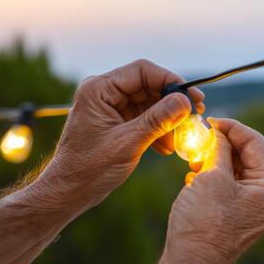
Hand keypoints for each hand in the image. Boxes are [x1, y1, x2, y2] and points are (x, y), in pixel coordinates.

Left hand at [29, 59, 204, 214]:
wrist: (69, 192)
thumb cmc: (89, 168)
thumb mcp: (128, 142)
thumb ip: (158, 120)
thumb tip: (185, 101)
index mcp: (99, 89)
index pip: (142, 71)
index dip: (171, 81)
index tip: (193, 97)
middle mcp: (103, 93)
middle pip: (148, 85)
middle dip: (171, 103)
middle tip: (194, 116)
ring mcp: (109, 107)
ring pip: (148, 103)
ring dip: (166, 120)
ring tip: (178, 139)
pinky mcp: (114, 122)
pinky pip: (142, 117)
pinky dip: (156, 129)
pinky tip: (166, 147)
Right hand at [163, 118, 263, 263]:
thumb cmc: (203, 223)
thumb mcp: (211, 177)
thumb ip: (219, 149)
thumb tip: (219, 132)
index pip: (256, 143)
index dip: (231, 127)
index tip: (211, 120)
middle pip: (250, 156)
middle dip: (224, 145)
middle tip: (201, 136)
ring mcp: (260, 209)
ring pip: (240, 171)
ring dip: (218, 161)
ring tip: (195, 158)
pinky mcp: (245, 216)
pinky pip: (235, 187)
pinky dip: (217, 177)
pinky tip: (197, 176)